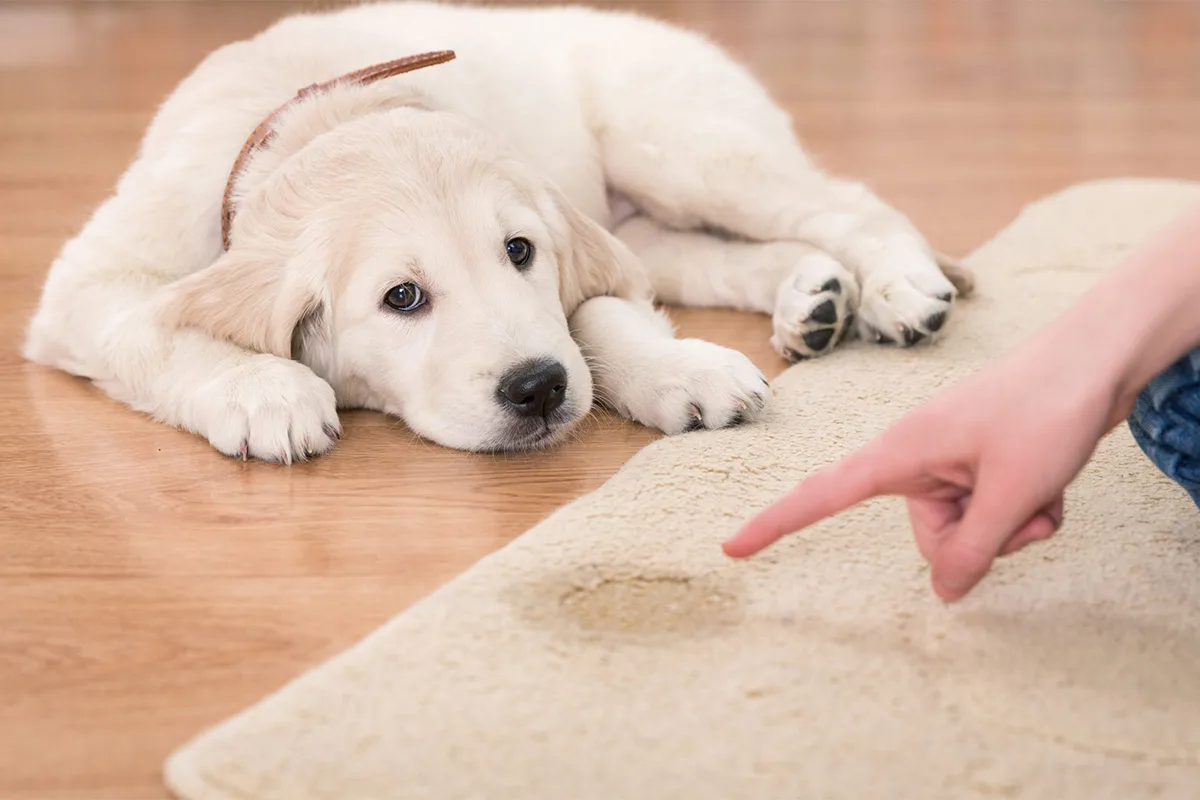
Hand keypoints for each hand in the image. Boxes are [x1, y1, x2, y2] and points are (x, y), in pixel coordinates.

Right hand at [722, 325, 1132, 600]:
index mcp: (901, 453)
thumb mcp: (1011, 493)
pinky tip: (1053, 483)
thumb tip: (944, 594)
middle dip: (982, 539)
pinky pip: (993, 511)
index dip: (775, 524)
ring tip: (1043, 486)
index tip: (731, 547)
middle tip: (1022, 505)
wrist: (1099, 357)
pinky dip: (1027, 510)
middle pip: (930, 537)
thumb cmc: (1046, 409)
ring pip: (970, 530)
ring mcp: (952, 460)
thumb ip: (972, 550)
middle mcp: (918, 458)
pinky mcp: (982, 462)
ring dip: (1013, 524)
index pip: (822, 495)